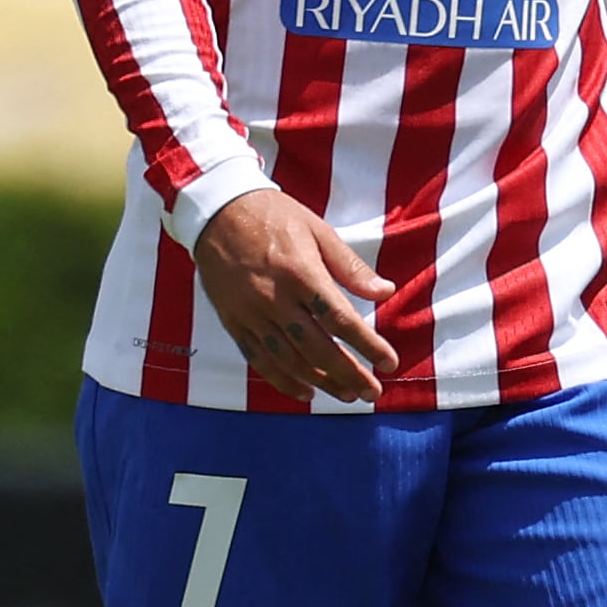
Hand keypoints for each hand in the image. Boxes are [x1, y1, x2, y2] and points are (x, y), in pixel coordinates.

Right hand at [193, 189, 398, 403]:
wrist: (218, 212)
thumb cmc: (275, 216)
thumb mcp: (319, 230)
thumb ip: (351, 267)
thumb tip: (386, 292)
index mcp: (301, 273)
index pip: (340, 320)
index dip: (367, 345)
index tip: (388, 363)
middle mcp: (275, 299)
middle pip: (317, 348)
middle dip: (348, 374)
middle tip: (371, 392)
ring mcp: (251, 314)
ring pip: (289, 360)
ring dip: (321, 382)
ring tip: (346, 394)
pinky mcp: (233, 322)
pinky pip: (259, 359)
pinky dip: (282, 380)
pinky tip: (304, 391)